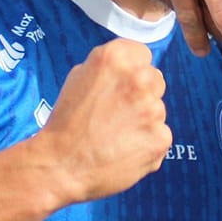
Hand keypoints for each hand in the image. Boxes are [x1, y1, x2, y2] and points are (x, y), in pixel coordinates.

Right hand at [37, 39, 171, 204]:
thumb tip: (130, 67)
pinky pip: (160, 135)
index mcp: (117, 58)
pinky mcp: (160, 137)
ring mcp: (153, 109)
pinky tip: (124, 150)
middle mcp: (139, 78)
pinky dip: (146, 143)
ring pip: (157, 110)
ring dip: (143, 120)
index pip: (142, 55)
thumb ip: (109, 68)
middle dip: (141, 94)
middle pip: (155, 80)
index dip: (131, 72)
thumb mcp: (79, 77)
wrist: (60, 165)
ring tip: (115, 135)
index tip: (120, 86)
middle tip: (117, 113)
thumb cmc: (66, 122)